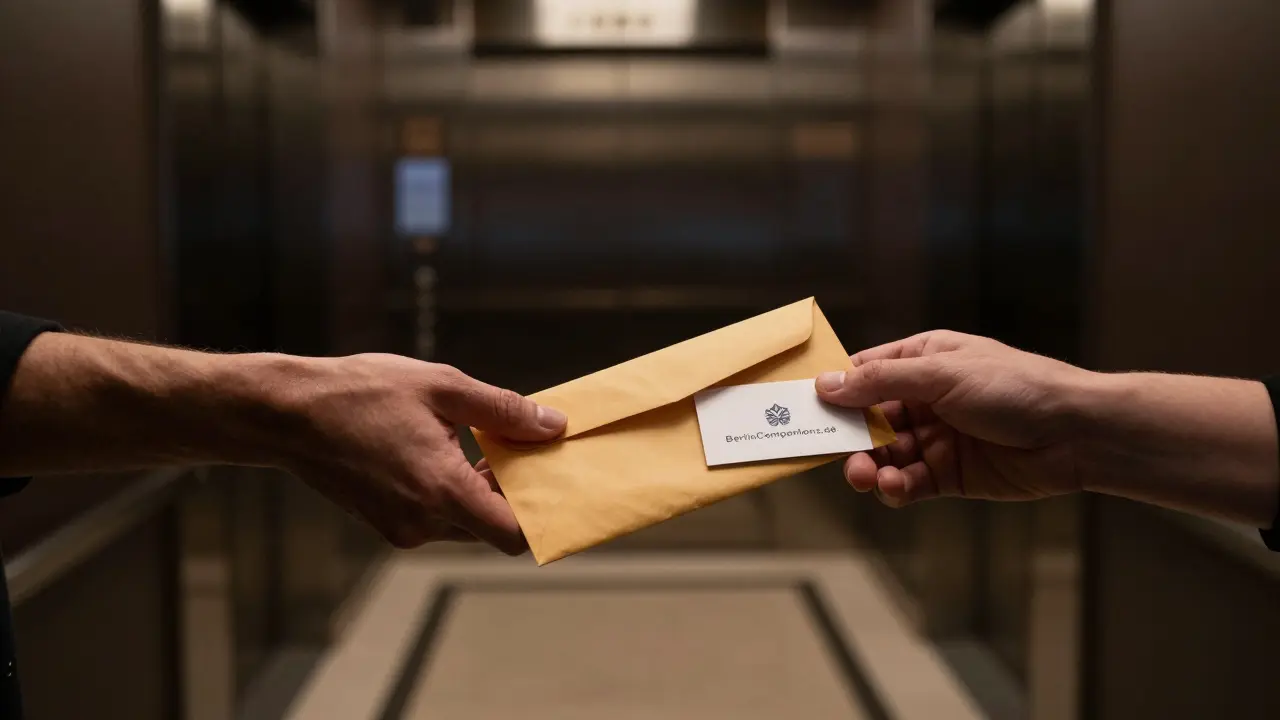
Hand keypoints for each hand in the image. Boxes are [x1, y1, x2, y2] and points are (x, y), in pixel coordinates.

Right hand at [269, 354, 565, 553]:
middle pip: (492, 527)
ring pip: (465, 522)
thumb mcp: (442, 387)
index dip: (541, 513)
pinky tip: (449, 449)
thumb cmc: (359, 394)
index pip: (513, 534)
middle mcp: (422, 522)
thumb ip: (504, 410)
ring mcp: (401, 527)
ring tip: (482, 440)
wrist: (287, 413)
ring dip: (482, 489)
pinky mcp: (386, 523)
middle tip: (524, 446)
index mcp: (441, 490)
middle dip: (513, 491)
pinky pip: (438, 517)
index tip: (553, 480)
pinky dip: (453, 491)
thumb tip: (552, 425)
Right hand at [815, 331, 1089, 507]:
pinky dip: (895, 487)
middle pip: (867, 419)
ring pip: (884, 455)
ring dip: (868, 466)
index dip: (834, 390)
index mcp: (923, 360)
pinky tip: (893, 488)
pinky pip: (908, 483)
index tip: (802, 409)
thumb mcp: (943, 374)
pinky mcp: (949, 474)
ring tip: (864, 477)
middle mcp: (925, 398)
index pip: (864, 372)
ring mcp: (936, 437)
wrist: (1076, 434)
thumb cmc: (1016, 387)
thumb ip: (882, 382)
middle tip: (831, 452)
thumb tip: (827, 384)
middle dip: (848, 436)